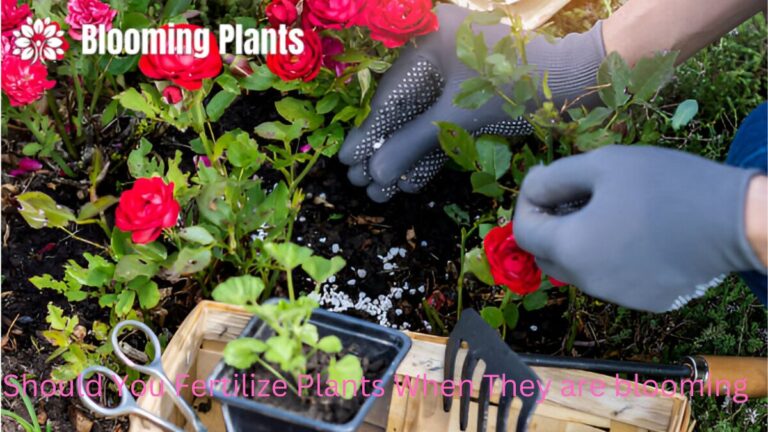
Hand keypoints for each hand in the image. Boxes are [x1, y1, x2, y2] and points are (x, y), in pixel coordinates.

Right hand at [339, 4, 605, 201]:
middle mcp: (437, 53)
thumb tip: (375, 174)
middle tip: (358, 182)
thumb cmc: (516, 84)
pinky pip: (442, 127)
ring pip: (420, 122)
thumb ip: (414, 143)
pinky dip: (430, 153)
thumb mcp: (459, 114)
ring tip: (380, 192)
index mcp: (429, 37)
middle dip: (383, 149)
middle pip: (401, 109)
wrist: (577, 83)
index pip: (390, 92)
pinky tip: (410, 182)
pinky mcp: (471, 98)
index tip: (348, 161)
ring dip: (404, 157)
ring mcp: (454, 77)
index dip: (370, 132)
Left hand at [513, 145, 766, 312]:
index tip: (543, 183)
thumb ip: (553, 178)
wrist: (735, 220)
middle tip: (572, 195)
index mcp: (571, 248)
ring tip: (608, 210)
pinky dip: (611, 257)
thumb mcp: (601, 164)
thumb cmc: (665, 184)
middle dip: (549, 226)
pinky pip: (613, 278)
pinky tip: (637, 233)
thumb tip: (531, 189)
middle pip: (547, 255)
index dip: (526, 204)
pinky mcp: (647, 301)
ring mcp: (618, 296)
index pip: (524, 233)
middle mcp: (588, 281)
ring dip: (579, 242)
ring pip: (580, 269)